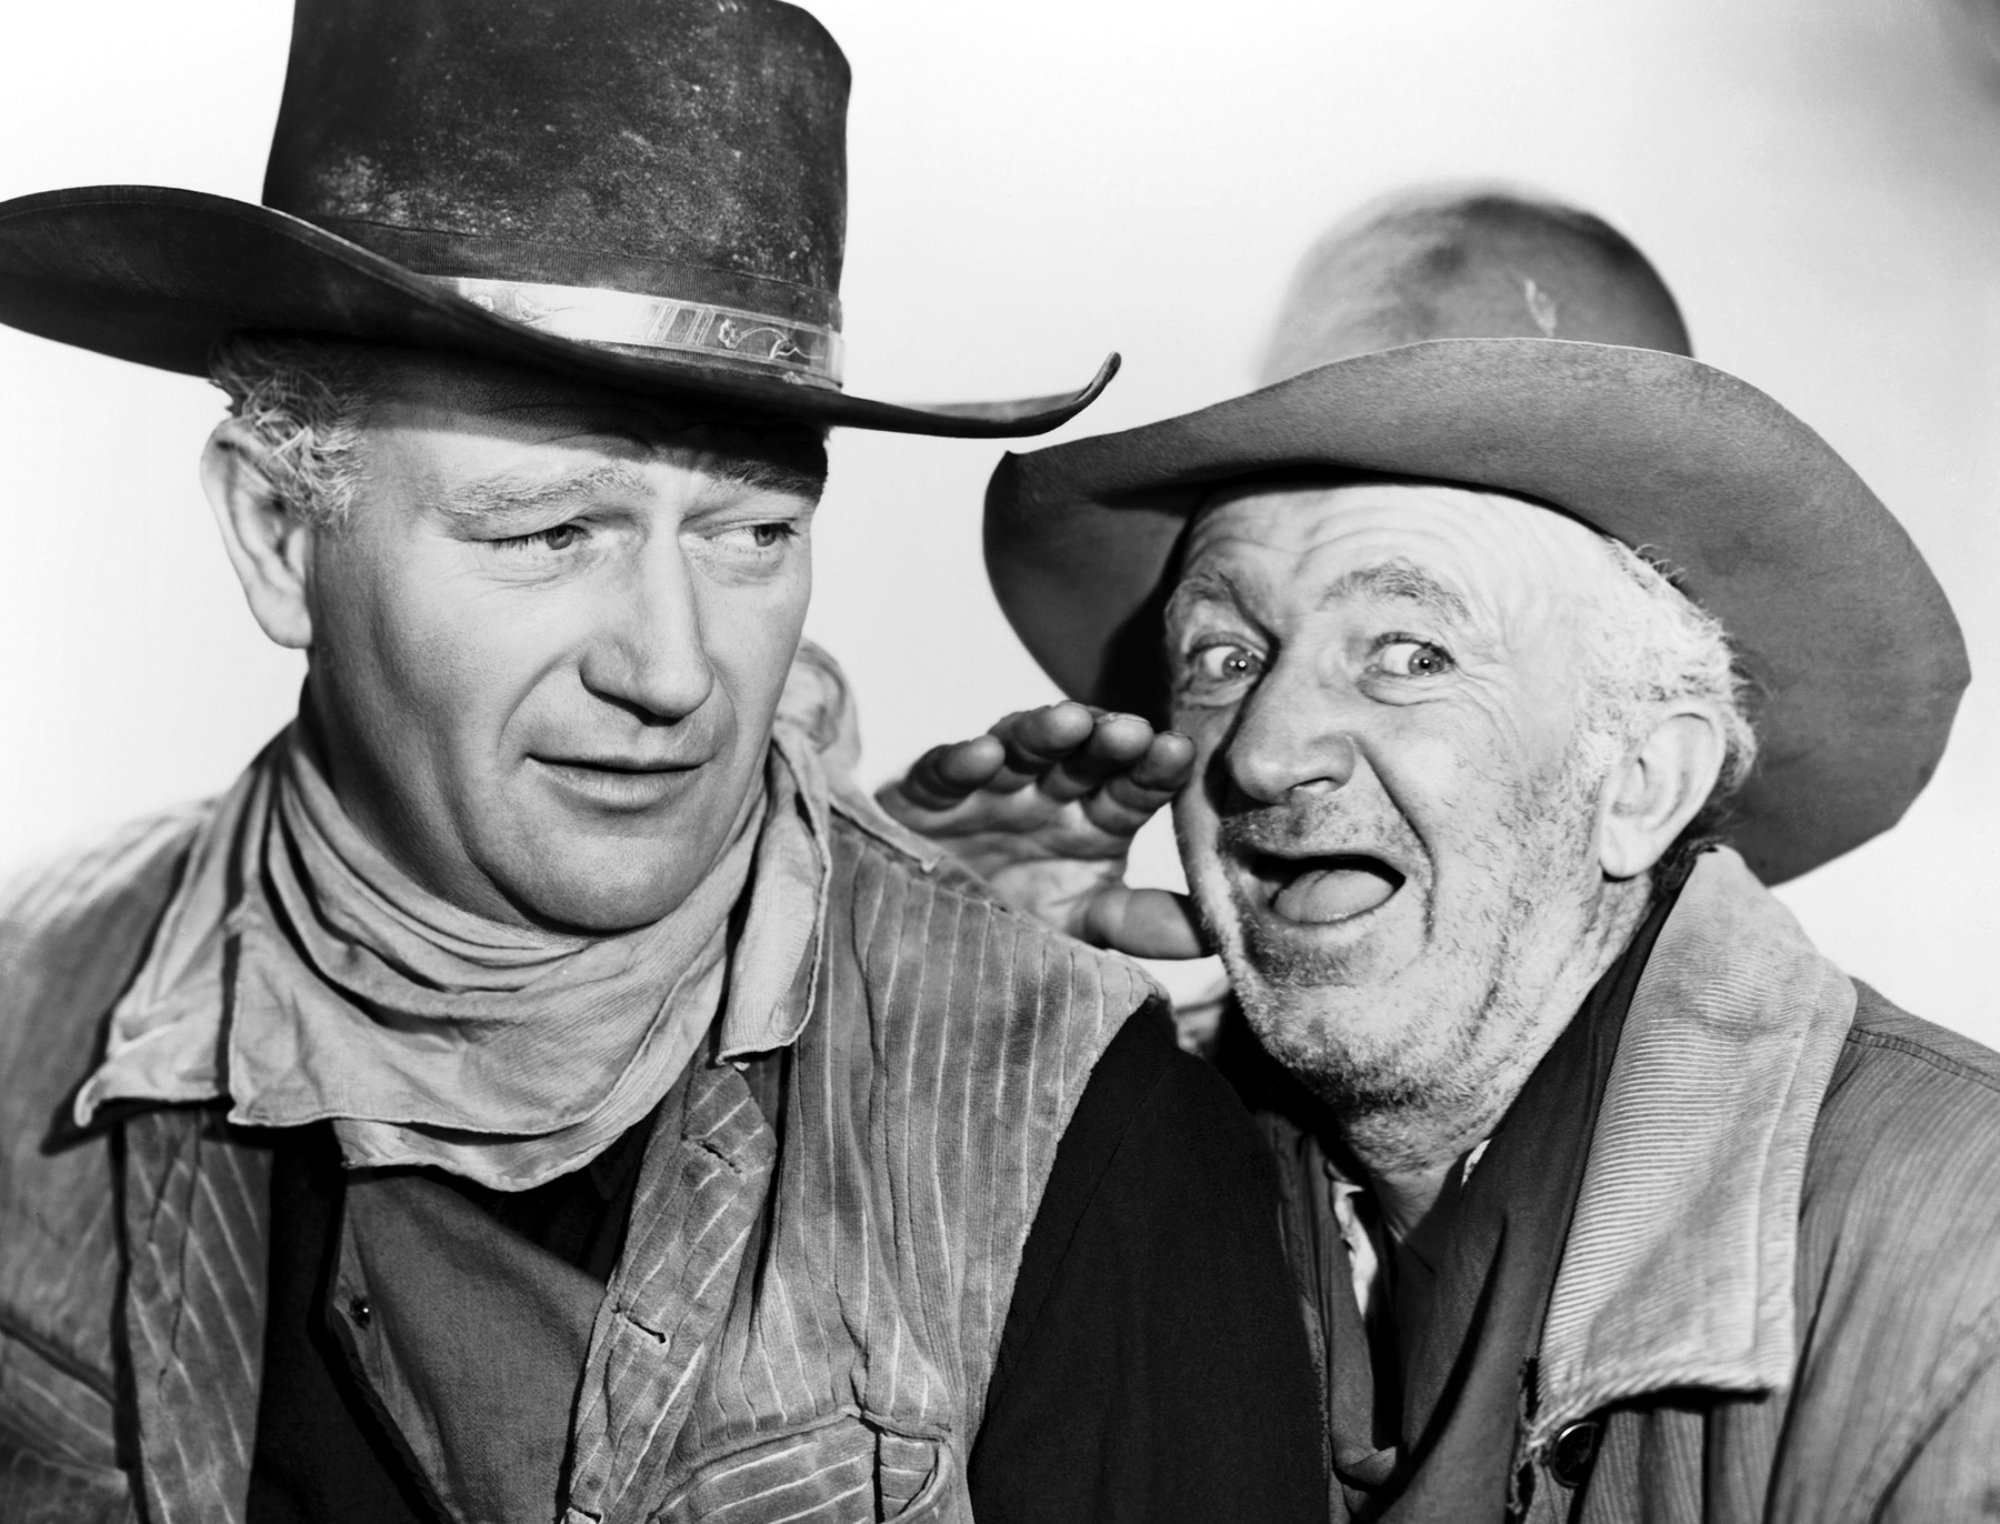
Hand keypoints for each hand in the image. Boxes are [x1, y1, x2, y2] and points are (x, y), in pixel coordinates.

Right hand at [876, 701, 1208, 958]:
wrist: (931, 937)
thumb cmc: (1019, 922)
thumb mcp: (1087, 928)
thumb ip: (1145, 924)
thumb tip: (1219, 932)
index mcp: (1098, 818)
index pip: (1136, 786)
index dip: (1155, 769)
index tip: (1178, 753)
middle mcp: (1050, 793)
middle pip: (1085, 756)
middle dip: (1107, 739)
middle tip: (1132, 730)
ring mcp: (991, 787)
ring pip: (1019, 746)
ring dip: (1043, 732)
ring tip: (1071, 724)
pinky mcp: (930, 795)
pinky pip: (944, 772)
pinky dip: (961, 761)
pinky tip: (983, 754)